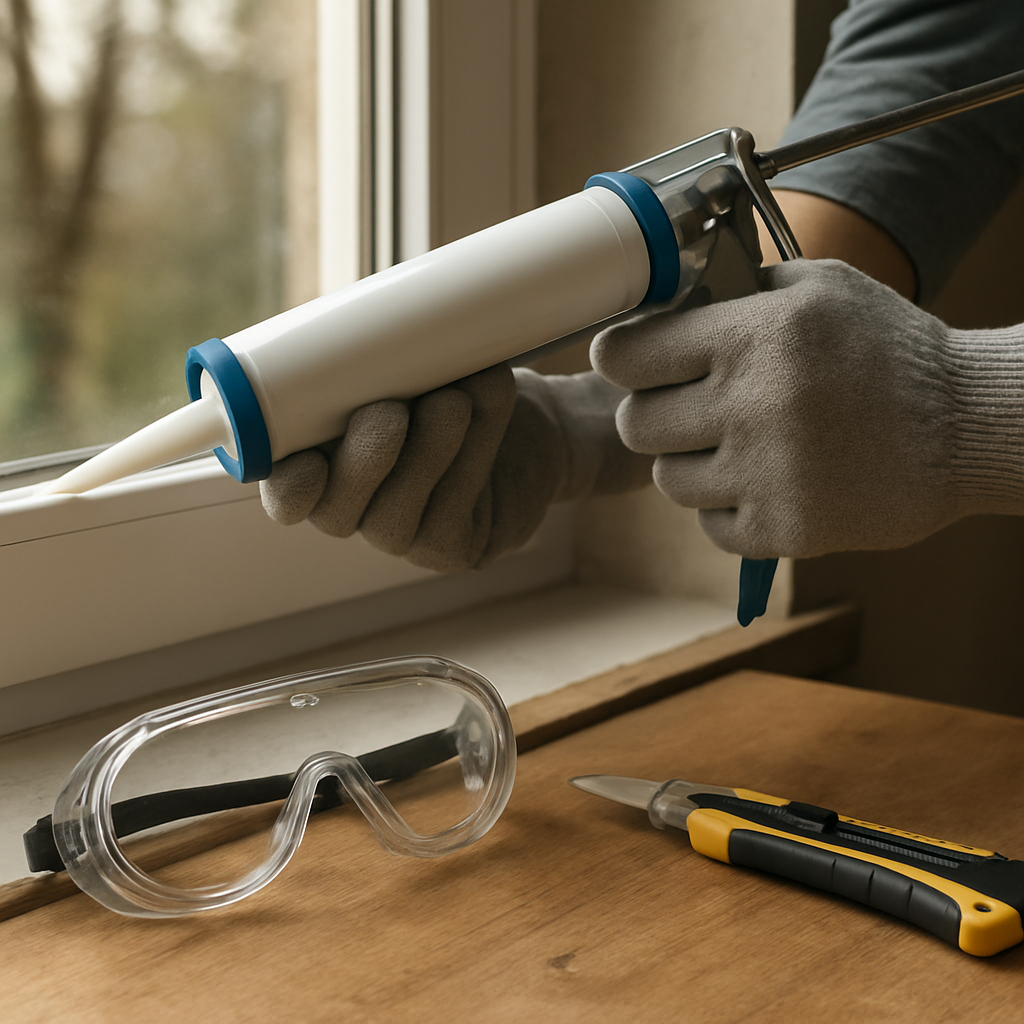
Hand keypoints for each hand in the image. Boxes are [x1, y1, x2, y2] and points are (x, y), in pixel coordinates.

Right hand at [260, 364, 651, 570]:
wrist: (532, 432)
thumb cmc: (453, 390)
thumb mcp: (414, 366)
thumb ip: (386, 355)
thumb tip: (383, 325)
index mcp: (325, 468)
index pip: (288, 495)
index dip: (289, 486)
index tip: (307, 457)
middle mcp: (357, 511)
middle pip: (337, 510)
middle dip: (363, 461)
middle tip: (392, 410)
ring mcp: (405, 536)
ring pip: (396, 513)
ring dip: (425, 454)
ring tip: (455, 400)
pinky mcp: (454, 547)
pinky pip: (452, 511)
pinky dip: (471, 459)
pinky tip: (484, 414)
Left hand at [591, 259, 1023, 558]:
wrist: (967, 426)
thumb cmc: (890, 351)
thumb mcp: (824, 288)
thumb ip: (742, 291)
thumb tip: (668, 305)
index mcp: (753, 336)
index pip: (629, 355)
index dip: (618, 357)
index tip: (622, 361)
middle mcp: (751, 404)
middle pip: (634, 424)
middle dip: (651, 414)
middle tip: (680, 409)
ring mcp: (766, 473)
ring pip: (668, 480)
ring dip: (691, 463)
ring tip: (736, 446)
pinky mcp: (785, 529)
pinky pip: (710, 525)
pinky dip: (727, 508)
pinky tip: (763, 482)